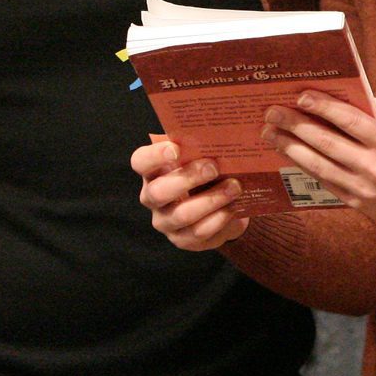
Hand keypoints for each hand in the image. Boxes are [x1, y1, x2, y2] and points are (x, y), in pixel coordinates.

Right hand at [132, 140, 250, 250]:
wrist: (218, 205)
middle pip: (159, 191)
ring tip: (234, 187)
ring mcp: (165, 221)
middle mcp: (152, 197)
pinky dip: (219, 218)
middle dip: (188, 178)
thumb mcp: (201, 158)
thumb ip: (202, 147)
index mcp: (152, 171)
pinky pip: (199, 232)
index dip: (155, 156)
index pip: (141, 162)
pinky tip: (233, 207)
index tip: (176, 149)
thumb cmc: (205, 173)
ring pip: (182, 214)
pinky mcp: (182, 240)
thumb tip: (220, 135)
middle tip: (214, 167)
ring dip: (211, 199)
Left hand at [262, 94, 375, 227]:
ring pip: (319, 166)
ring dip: (291, 148)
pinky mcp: (358, 204)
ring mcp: (365, 189)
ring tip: (270, 134)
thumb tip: (340, 95)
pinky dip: (305, 167)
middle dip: (295, 126)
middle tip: (272, 113)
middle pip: (326, 143)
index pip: (349, 121)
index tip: (299, 96)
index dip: (322, 107)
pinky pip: (325, 182)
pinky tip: (290, 154)